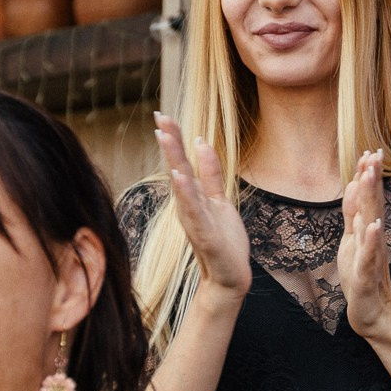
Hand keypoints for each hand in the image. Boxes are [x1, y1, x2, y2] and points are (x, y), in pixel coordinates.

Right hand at [153, 111, 250, 300]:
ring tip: (165, 137)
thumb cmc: (224, 240)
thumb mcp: (218, 199)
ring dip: (174, 160)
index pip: (181, 162)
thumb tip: (201, 142)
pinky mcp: (205, 235)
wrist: (230, 276)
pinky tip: (179, 176)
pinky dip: (185, 193)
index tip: (163, 114)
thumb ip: (211, 173)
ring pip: (182, 186)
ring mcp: (195, 219)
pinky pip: (194, 211)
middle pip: (177, 168)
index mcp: (192, 196)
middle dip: (170, 142)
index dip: (174, 138)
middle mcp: (188, 205)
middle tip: (159, 116)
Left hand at [337, 150, 390, 341]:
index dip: (368, 176)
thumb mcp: (353, 241)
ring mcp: (370, 255)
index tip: (371, 151)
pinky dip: (371, 239)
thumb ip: (354, 215)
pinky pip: (368, 255)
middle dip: (372, 178)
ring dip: (371, 199)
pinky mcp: (365, 275)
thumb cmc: (363, 275)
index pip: (368, 199)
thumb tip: (355, 188)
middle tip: (375, 154)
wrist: (373, 312)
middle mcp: (371, 239)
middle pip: (372, 204)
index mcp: (366, 231)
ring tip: (370, 177)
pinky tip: (373, 225)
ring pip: (370, 223)